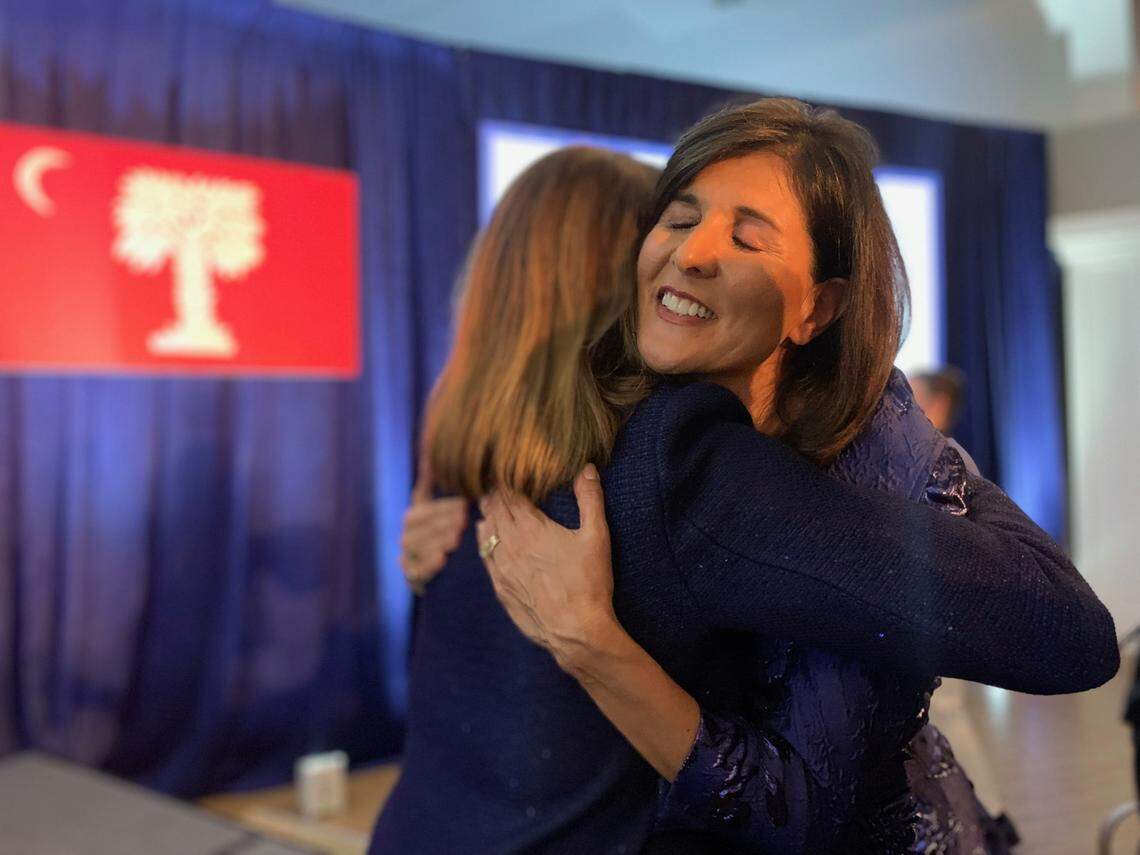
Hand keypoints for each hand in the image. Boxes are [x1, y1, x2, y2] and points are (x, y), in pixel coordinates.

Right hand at [400, 456, 466, 594]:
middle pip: (416, 523)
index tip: (463, 503)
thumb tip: (440, 450)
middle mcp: (408, 533)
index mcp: (417, 514)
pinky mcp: (410, 576)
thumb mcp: (449, 507)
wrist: (445, 573)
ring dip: (435, 540)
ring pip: (415, 545)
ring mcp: (407, 555)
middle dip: (440, 519)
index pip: (422, 504)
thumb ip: (441, 482)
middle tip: (463, 518)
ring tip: (456, 537)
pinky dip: (427, 565)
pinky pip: (413, 571)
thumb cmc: (450, 533)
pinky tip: (442, 560)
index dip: (440, 504)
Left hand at [476, 464, 618, 673]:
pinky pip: (485, 558)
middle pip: (494, 512)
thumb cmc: (589, 583)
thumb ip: (590, 499)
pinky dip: (483, 542)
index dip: (506, 481)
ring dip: (487, 517)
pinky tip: (485, 537)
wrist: (575, 631)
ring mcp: (501, 568)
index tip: (504, 471)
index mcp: (531, 528)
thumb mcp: (597, 537)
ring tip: (487, 506)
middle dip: (494, 496)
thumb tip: (588, 468)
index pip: (509, 495)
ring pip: (486, 533)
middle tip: (494, 484)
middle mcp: (510, 545)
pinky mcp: (500, 588)